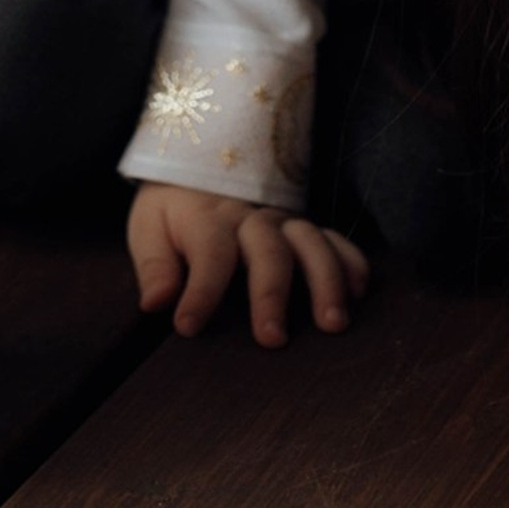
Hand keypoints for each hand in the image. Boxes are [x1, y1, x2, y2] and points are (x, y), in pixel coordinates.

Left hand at [126, 183, 368, 348]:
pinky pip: (334, 239)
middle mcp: (251, 218)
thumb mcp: (149, 229)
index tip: (188, 326)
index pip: (208, 251)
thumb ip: (154, 265)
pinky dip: (350, 261)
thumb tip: (156, 303)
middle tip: (272, 339)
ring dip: (324, 280)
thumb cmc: (174, 214)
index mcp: (207, 219)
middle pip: (267, 248)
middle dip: (271, 292)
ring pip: (309, 242)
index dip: (200, 290)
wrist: (199, 169)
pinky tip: (359, 292)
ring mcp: (283, 221)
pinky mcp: (303, 228)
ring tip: (332, 323)